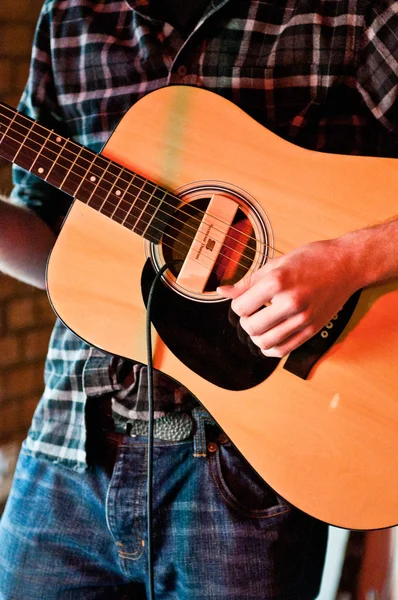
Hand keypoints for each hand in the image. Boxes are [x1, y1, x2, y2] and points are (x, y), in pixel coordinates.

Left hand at [217, 238, 359, 357]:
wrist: (346, 264)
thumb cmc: (312, 259)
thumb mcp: (276, 264)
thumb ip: (248, 282)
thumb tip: (222, 291)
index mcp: (277, 282)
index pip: (241, 307)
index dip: (237, 306)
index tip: (244, 302)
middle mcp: (290, 302)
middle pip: (251, 327)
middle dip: (246, 322)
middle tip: (251, 314)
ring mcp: (303, 318)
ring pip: (265, 343)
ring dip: (256, 337)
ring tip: (261, 325)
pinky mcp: (312, 329)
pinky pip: (284, 350)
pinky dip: (271, 348)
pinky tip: (270, 337)